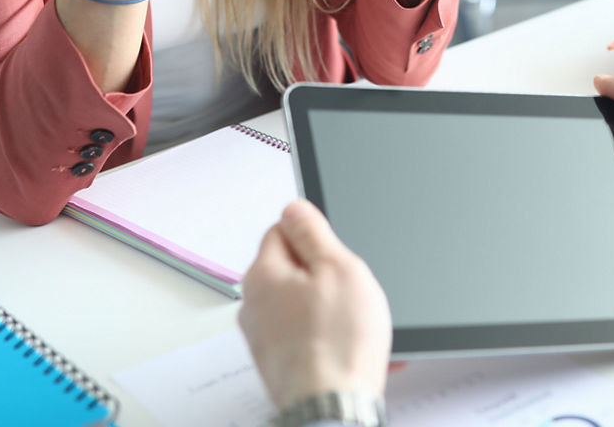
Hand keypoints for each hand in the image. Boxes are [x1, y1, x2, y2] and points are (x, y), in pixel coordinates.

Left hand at [240, 200, 391, 409]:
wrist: (334, 410)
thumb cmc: (337, 345)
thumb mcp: (337, 267)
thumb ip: (312, 231)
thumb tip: (294, 207)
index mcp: (263, 275)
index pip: (281, 229)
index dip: (316, 235)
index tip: (336, 249)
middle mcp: (255, 307)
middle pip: (294, 270)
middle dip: (326, 276)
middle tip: (352, 289)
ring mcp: (266, 340)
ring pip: (305, 306)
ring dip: (333, 310)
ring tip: (359, 326)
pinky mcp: (282, 366)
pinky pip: (310, 338)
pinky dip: (332, 339)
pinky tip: (356, 349)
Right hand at [594, 71, 613, 272]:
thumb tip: (600, 81)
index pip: (608, 117)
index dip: (593, 114)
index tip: (580, 114)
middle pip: (599, 149)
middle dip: (592, 150)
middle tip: (595, 151)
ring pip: (600, 181)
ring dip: (599, 180)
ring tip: (605, 178)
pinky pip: (610, 209)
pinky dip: (608, 206)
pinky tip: (613, 203)